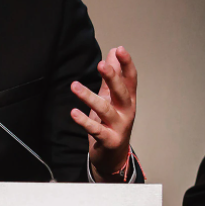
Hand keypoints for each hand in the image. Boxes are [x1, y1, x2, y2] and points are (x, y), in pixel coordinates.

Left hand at [70, 46, 136, 180]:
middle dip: (112, 78)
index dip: (127, 64)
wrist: (114, 156)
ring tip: (74, 86)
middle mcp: (127, 111)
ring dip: (89, 97)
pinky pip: (96, 130)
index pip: (130, 79)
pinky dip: (84, 121)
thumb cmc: (112, 122)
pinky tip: (74, 113)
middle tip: (100, 65)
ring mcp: (119, 127)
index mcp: (128, 99)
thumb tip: (114, 51)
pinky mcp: (109, 140)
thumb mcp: (113, 97)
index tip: (120, 49)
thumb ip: (114, 75)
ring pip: (105, 110)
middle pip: (121, 92)